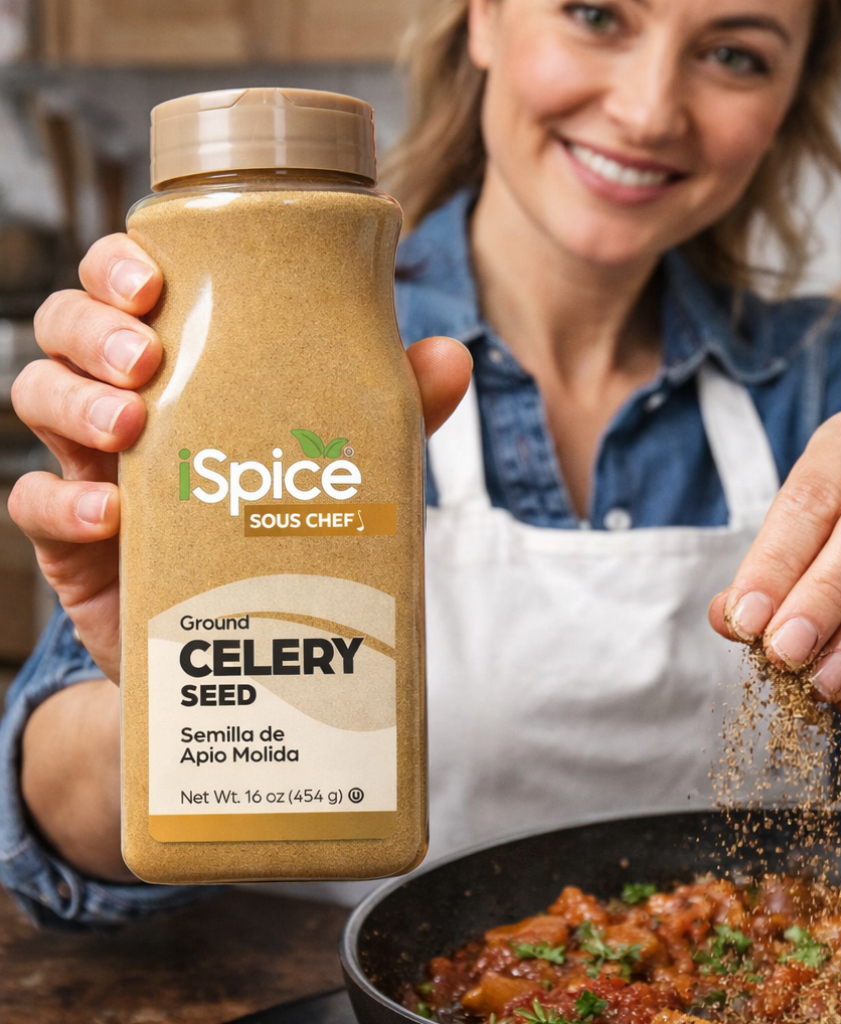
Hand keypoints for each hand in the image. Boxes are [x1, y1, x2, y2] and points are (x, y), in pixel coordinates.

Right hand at [9, 233, 471, 682]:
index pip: (126, 290)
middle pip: (65, 329)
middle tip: (144, 356)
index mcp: (183, 365)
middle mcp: (128, 403)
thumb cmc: (288, 521)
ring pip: (35, 396)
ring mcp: (93, 465)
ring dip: (73, 399)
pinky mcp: (74, 542)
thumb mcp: (345, 458)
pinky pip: (34, 504)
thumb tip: (453, 356)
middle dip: (91, 326)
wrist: (246, 635)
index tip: (149, 277)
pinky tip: (112, 512)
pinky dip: (62, 501)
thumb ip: (390, 407)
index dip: (117, 266)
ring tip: (130, 423)